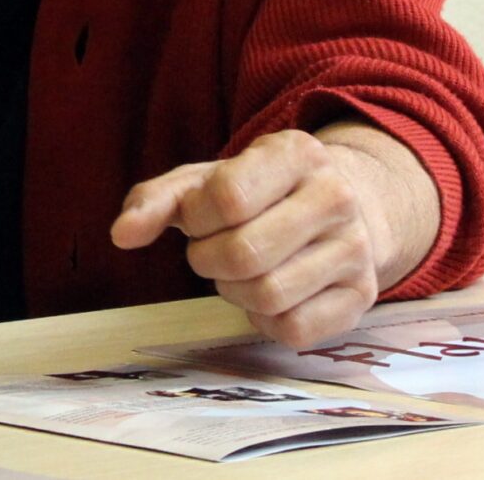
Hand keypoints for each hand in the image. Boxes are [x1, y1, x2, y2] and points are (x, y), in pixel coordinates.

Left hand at [109, 127, 432, 347]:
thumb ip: (156, 201)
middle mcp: (336, 196)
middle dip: (207, 259)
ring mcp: (356, 249)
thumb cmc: (257, 193)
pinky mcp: (362, 297)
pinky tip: (270, 295)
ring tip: (240, 272)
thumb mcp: (206, 181)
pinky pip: (294, 330)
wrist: (337, 208)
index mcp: (296, 153)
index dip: (195, 218)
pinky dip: (265, 321)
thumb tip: (121, 234)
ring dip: (234, 292)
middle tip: (210, 251)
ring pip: (268, 296)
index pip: (226, 197)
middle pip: (244, 254)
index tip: (198, 218)